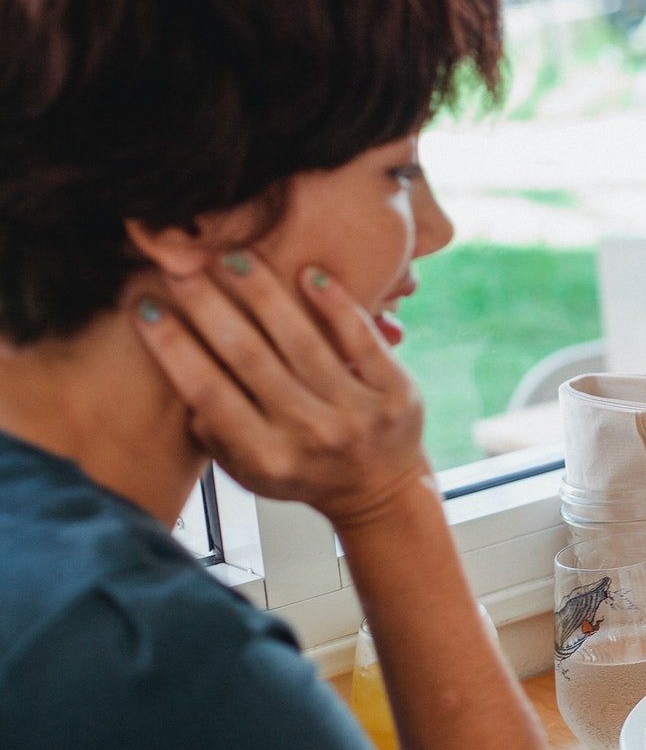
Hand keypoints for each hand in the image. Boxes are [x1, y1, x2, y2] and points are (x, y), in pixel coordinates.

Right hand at [131, 253, 429, 528]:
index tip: (145, 306)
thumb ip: (213, 433)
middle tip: (179, 266)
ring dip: (262, 293)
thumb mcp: (249, 471)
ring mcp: (358, 414)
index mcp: (268, 458)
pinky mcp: (397, 393)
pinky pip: (361, 339)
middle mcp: (312, 436)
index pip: (209, 394)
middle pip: (249, 358)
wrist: (383, 492)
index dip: (173, 347)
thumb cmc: (305, 472)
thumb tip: (177, 371)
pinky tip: (308, 273)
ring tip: (232, 257)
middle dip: (209, 306)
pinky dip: (334, 303)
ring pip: (301, 341)